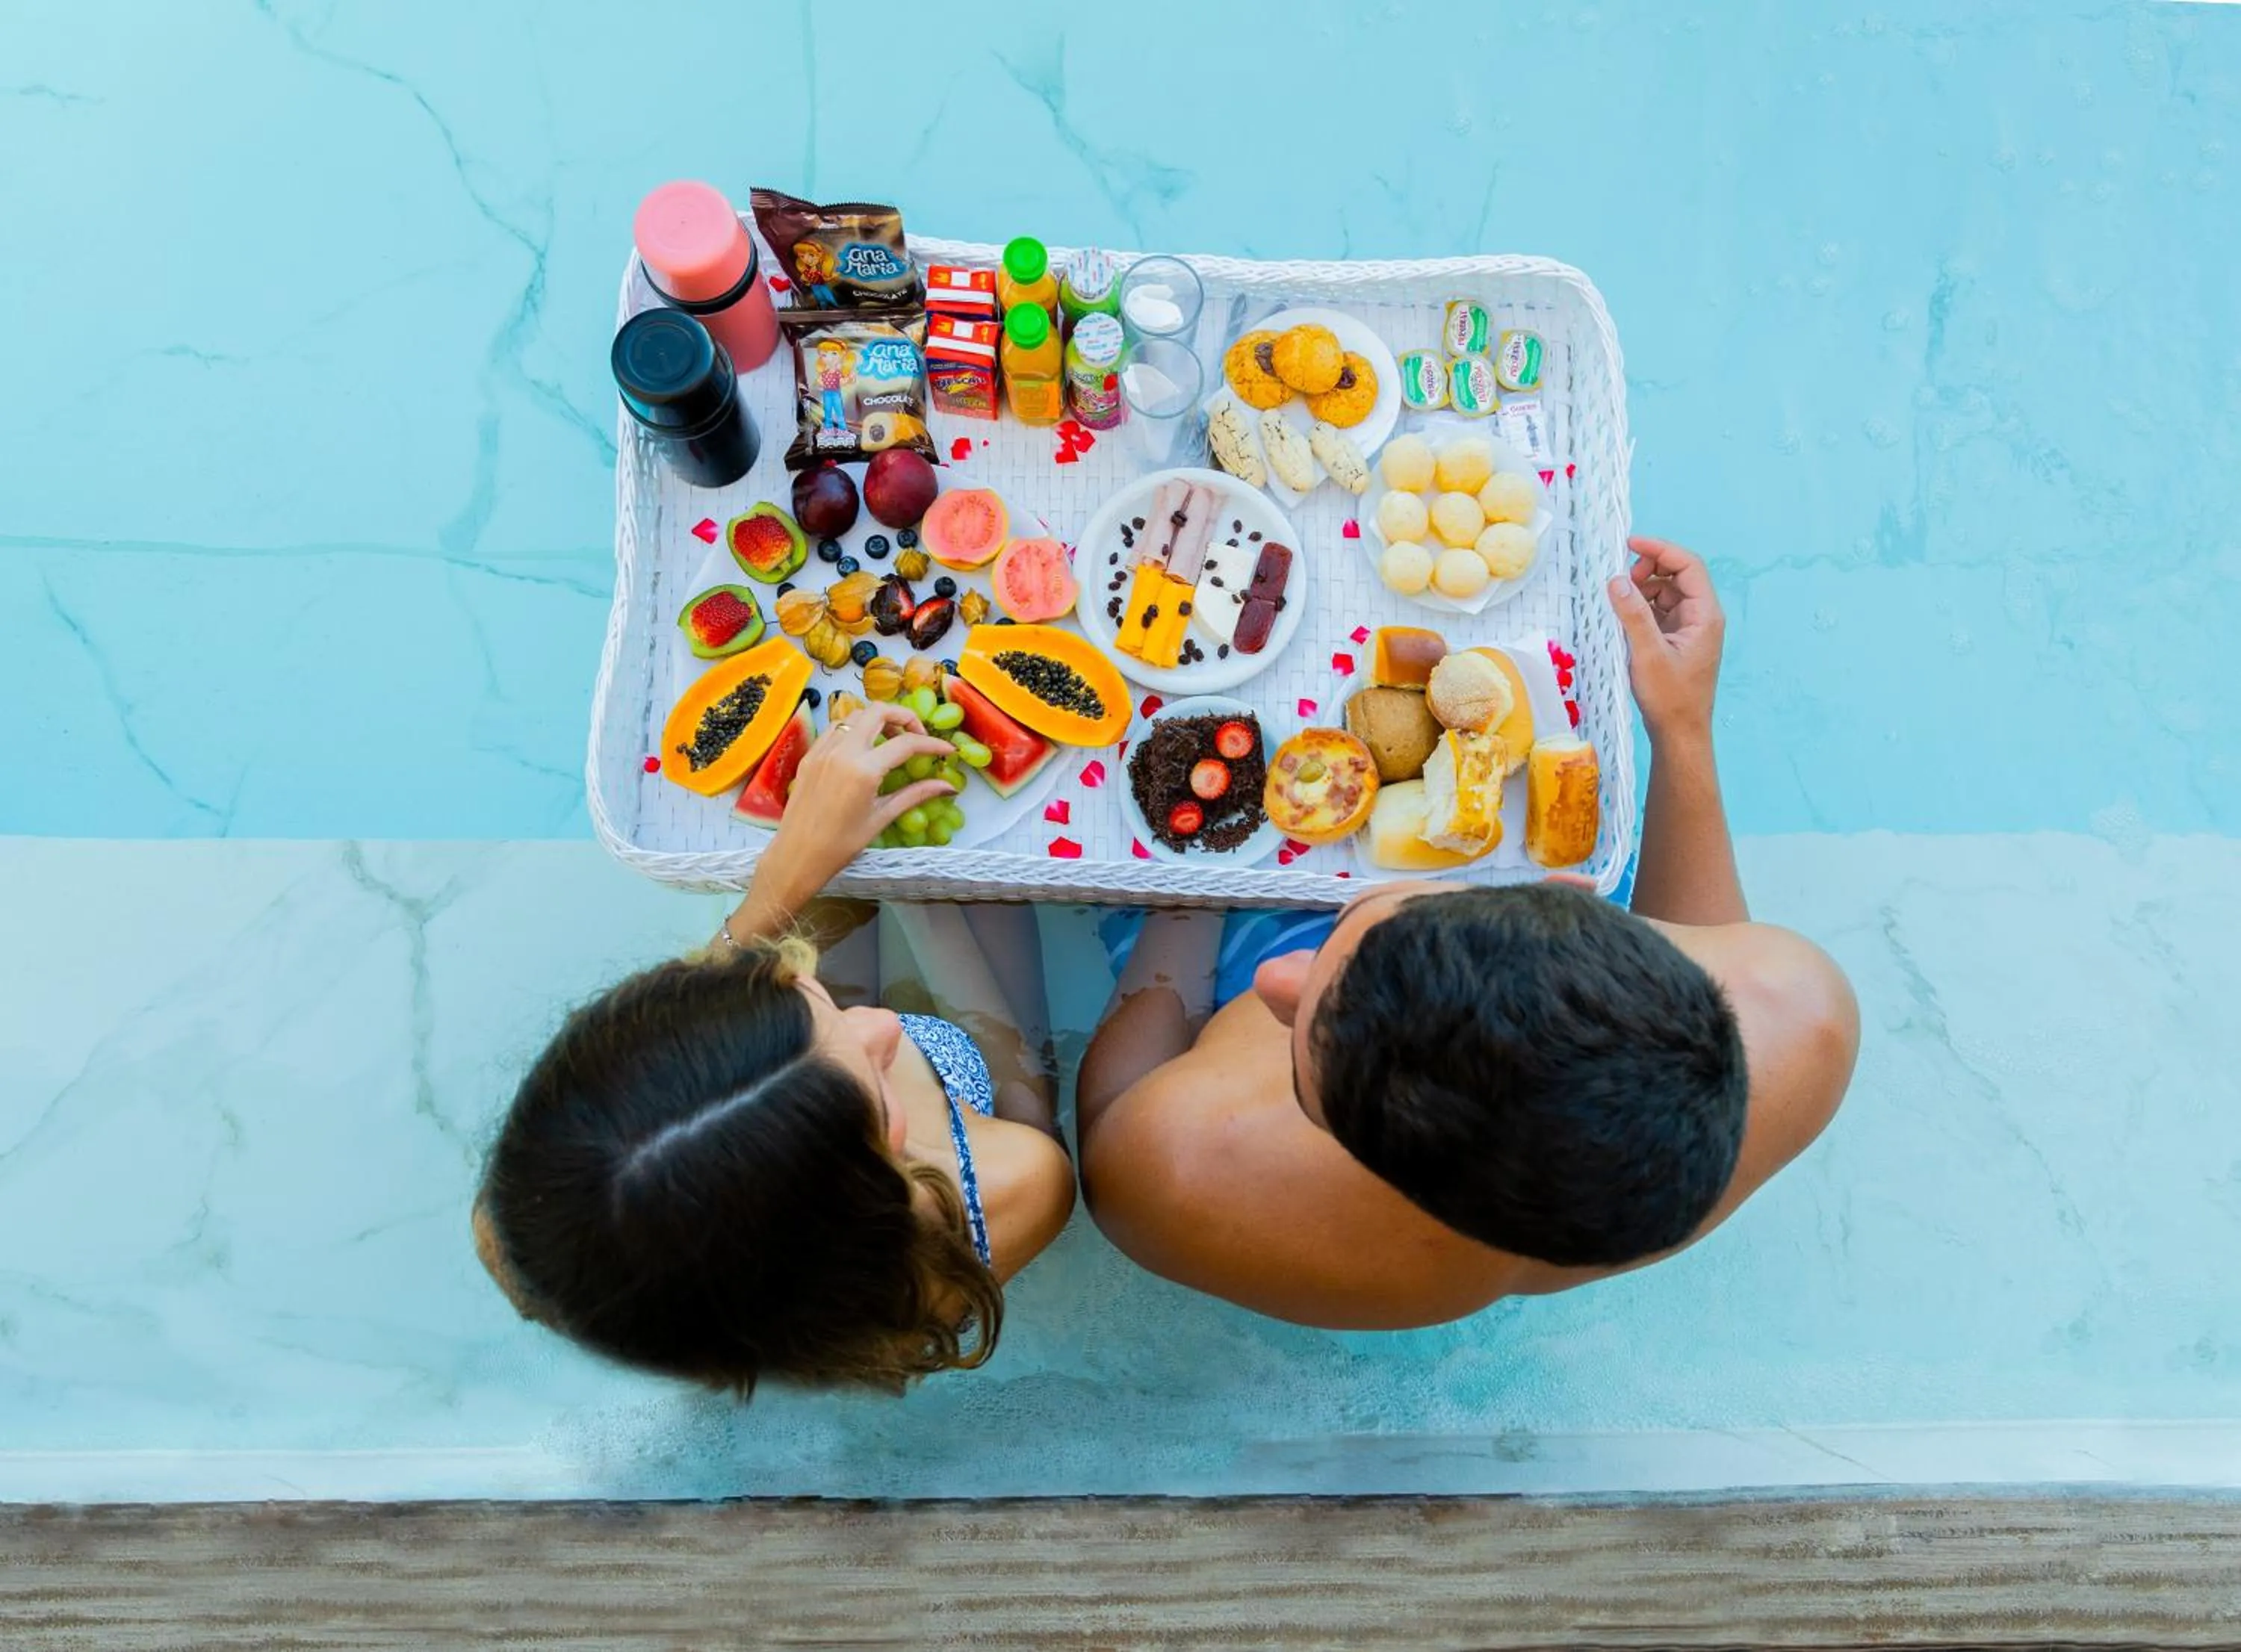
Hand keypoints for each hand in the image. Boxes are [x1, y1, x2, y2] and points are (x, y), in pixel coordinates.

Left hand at [757, 703, 956, 901]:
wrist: (796, 856)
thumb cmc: (841, 845)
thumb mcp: (881, 818)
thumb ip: (915, 795)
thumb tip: (948, 786)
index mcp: (863, 770)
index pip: (906, 743)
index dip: (932, 744)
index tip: (946, 750)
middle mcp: (842, 752)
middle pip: (879, 711)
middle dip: (904, 717)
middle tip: (916, 736)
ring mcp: (823, 750)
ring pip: (855, 715)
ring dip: (877, 720)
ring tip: (890, 741)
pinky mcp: (810, 756)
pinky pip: (836, 729)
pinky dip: (855, 730)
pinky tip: (862, 750)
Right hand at [1607, 535, 1724, 743]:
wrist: (1680, 732)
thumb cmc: (1670, 697)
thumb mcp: (1647, 654)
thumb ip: (1633, 614)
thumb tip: (1617, 580)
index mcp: (1705, 615)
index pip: (1688, 565)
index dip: (1660, 549)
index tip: (1630, 544)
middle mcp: (1702, 617)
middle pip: (1678, 576)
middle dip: (1649, 571)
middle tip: (1621, 583)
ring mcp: (1691, 629)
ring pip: (1667, 593)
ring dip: (1643, 591)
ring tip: (1620, 606)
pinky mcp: (1679, 641)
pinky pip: (1661, 612)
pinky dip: (1642, 609)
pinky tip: (1625, 622)